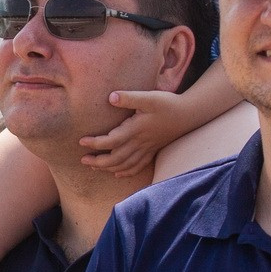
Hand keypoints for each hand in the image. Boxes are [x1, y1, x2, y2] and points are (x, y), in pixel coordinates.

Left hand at [80, 89, 198, 173]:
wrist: (189, 114)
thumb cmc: (168, 103)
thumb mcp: (149, 97)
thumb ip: (129, 98)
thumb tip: (111, 97)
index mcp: (136, 129)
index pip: (111, 141)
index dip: (95, 143)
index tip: (81, 141)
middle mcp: (140, 142)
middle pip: (115, 158)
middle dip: (98, 162)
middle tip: (83, 160)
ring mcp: (147, 148)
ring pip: (125, 165)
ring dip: (108, 168)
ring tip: (94, 167)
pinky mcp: (153, 150)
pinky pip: (138, 166)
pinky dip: (127, 172)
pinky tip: (118, 174)